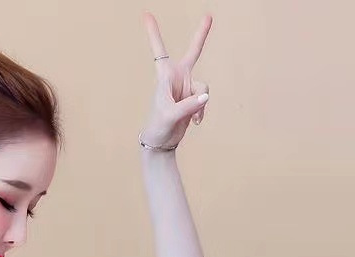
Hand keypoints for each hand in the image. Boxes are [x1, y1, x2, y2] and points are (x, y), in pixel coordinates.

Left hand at [139, 11, 212, 149]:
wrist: (162, 142)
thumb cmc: (158, 127)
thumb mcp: (170, 116)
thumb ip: (188, 105)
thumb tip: (205, 97)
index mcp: (165, 76)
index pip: (159, 51)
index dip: (153, 33)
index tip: (146, 15)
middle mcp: (177, 77)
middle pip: (193, 52)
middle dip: (201, 34)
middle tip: (209, 16)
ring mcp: (187, 87)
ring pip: (203, 87)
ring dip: (199, 103)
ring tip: (190, 117)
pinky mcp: (194, 97)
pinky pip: (205, 99)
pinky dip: (201, 110)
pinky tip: (194, 121)